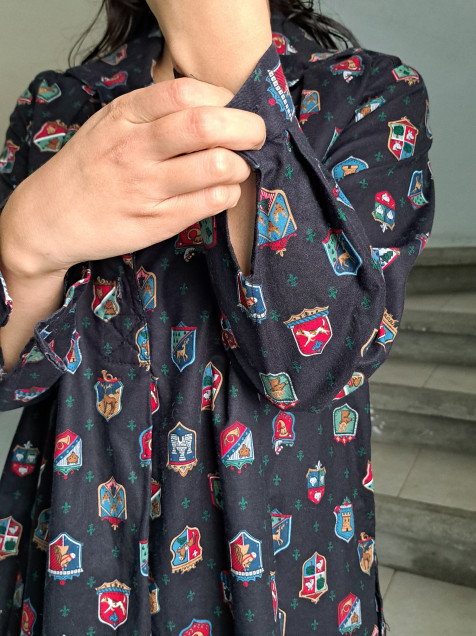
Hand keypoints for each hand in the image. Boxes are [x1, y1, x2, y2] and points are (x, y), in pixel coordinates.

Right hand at [0, 77, 265, 276]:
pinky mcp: (157, 221)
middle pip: (207, 126)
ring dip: (241, 165)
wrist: (50, 217)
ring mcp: (147, 187)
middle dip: (246, 127)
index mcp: (125, 117)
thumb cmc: (88, 166)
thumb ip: (151, 111)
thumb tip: (212, 105)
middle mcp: (136, 149)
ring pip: (216, 166)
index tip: (233, 107)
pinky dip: (229, 194)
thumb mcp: (108, 124)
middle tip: (256, 134)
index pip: (186, 92)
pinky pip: (210, 202)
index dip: (223, 97)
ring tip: (237, 167)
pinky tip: (223, 191)